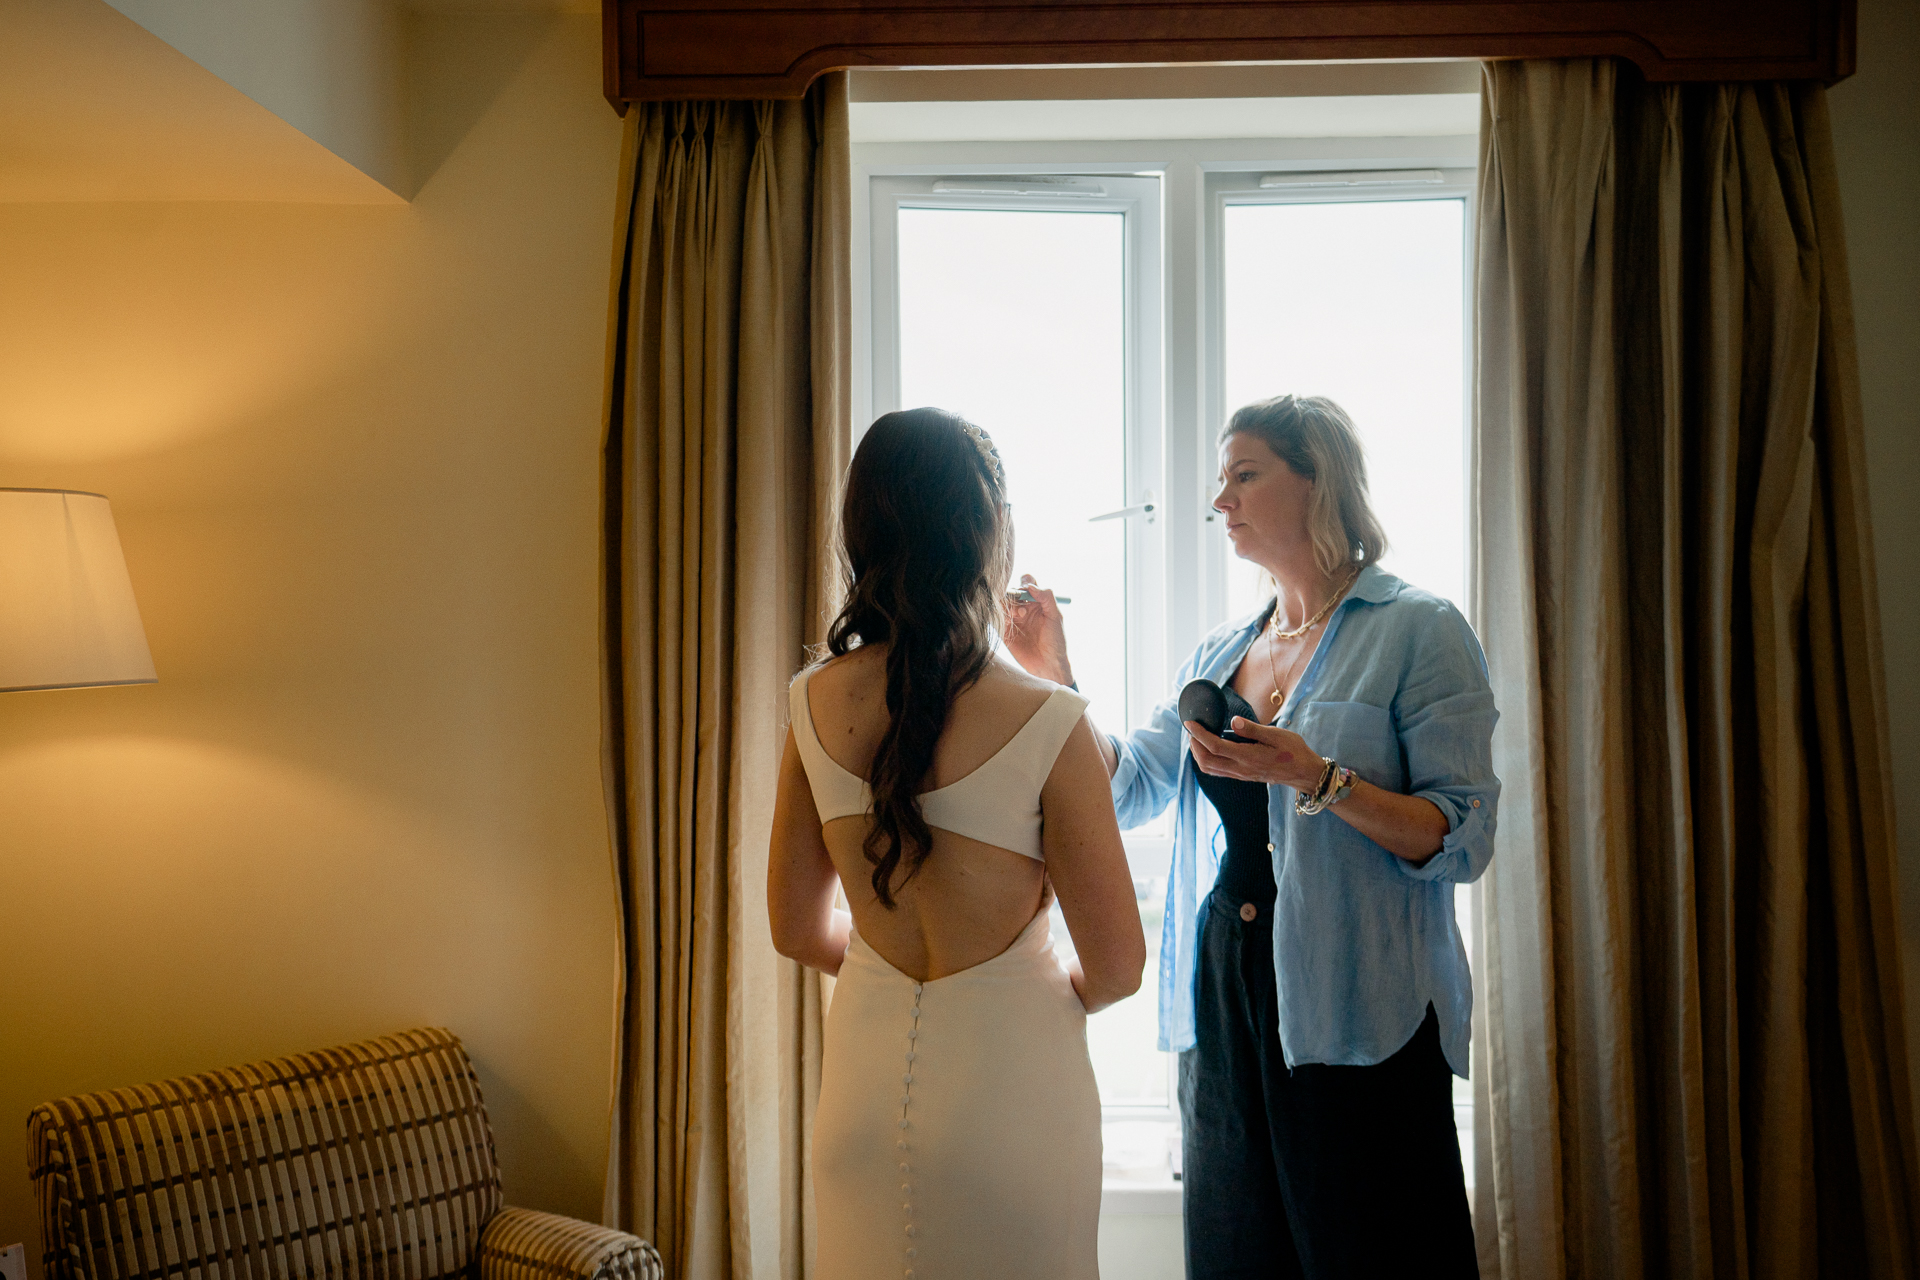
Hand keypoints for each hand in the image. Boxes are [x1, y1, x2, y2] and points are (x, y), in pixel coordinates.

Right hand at [1003, 573, 1073, 685]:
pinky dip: (997, 615)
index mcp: (1037, 601)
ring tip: (1018, 615)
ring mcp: (1013, 619)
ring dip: (1007, 604)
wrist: (1049, 666)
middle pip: (1011, 590)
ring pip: (1001, 602)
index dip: (1024, 583)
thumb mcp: (1056, 616)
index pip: (1026, 582)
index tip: (1027, 592)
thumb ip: (1046, 597)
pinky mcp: (1004, 631)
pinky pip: (995, 617)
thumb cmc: (1056, 641)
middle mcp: (1023, 607)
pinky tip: (1007, 620)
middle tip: (1022, 606)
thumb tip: (1030, 585)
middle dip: (1014, 594)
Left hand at [1184, 716, 1324, 790]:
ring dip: (1198, 754)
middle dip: (1194, 745)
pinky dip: (1207, 759)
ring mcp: (1241, 775)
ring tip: (1196, 737)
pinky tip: (1209, 748)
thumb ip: (1253, 729)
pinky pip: (1218, 771)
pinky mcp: (1243, 776)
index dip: (1199, 734)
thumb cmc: (1294, 751)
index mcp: (1248, 757)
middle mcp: (1241, 769)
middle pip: (1206, 761)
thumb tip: (1233, 721)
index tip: (1189, 723)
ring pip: (1210, 769)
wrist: (1304, 773)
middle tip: (1191, 729)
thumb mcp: (1277, 735)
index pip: (1215, 746)